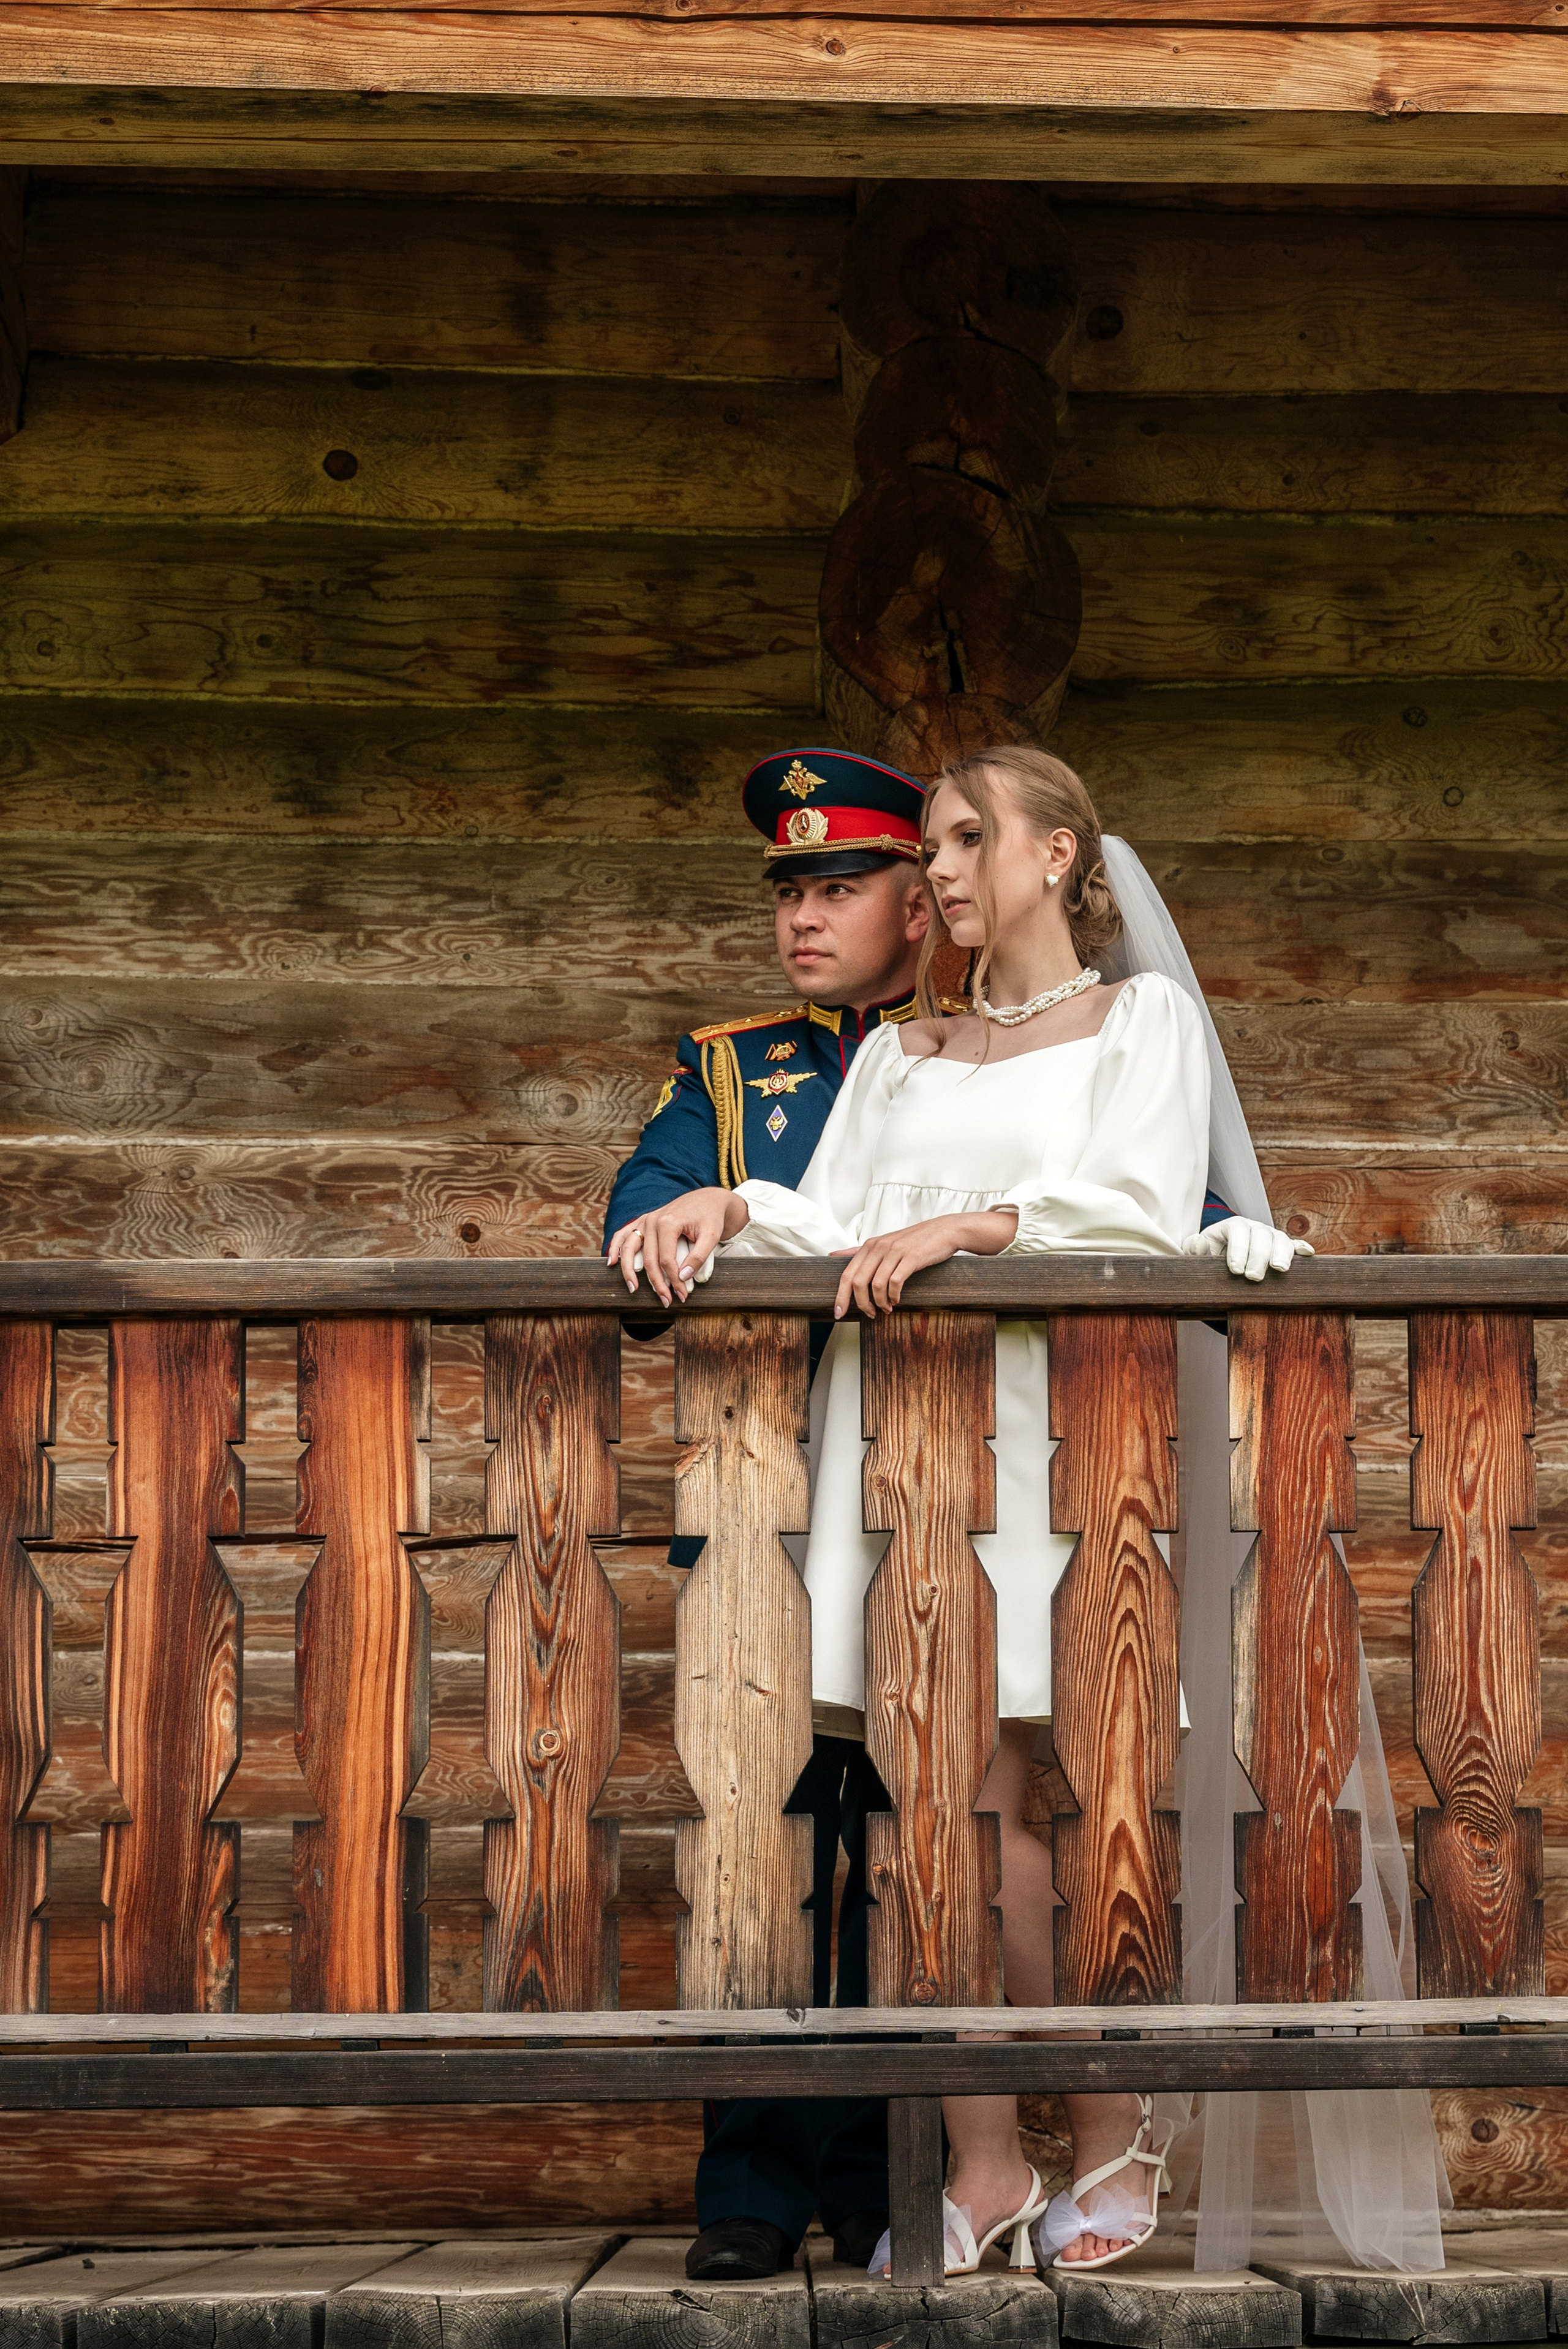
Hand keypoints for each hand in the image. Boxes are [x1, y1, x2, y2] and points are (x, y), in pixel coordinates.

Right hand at [606, 1189, 749, 1303]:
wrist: (707, 1200)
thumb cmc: (711, 1217)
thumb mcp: (712, 1236)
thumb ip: (699, 1257)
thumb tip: (683, 1277)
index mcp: (668, 1222)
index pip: (666, 1260)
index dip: (674, 1281)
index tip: (682, 1295)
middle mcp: (653, 1220)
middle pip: (648, 1259)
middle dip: (656, 1283)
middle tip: (666, 1301)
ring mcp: (645, 1220)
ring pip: (630, 1248)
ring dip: (629, 1271)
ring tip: (633, 1289)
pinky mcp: (643, 1221)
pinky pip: (624, 1234)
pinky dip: (615, 1248)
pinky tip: (612, 1262)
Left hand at [831, 1209, 1017, 1319]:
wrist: (944, 1231)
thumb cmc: (913, 1241)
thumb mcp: (883, 1242)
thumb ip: (858, 1251)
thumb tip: (832, 1255)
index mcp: (869, 1246)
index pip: (846, 1274)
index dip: (840, 1296)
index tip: (838, 1313)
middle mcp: (878, 1247)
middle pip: (857, 1282)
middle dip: (861, 1304)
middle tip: (870, 1314)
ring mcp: (894, 1252)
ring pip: (875, 1285)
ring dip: (880, 1303)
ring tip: (887, 1309)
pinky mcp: (910, 1258)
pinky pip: (894, 1282)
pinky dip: (894, 1296)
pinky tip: (897, 1300)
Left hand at [1182, 1216, 1313, 1282]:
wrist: (1222, 1258)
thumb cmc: (1209, 1255)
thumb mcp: (1197, 1252)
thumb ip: (1194, 1248)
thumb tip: (1199, 1243)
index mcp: (1232, 1226)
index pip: (1237, 1230)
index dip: (1238, 1249)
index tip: (1235, 1270)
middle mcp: (1253, 1227)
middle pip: (1261, 1235)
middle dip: (1259, 1256)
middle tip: (1254, 1277)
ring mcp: (1269, 1236)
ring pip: (1279, 1239)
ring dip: (1282, 1253)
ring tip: (1280, 1269)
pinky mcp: (1281, 1248)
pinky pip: (1294, 1245)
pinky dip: (1301, 1248)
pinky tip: (1307, 1254)